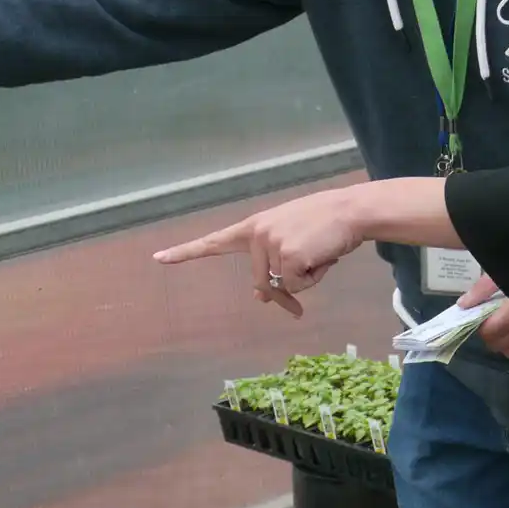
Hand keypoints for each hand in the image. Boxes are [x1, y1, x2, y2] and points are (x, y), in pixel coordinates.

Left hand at [154, 187, 367, 317]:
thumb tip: (260, 296)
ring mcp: (271, 243)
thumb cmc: (324, 227)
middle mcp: (257, 234)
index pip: (214, 242)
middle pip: (262, 283)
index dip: (185, 252)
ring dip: (307, 278)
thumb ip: (272, 264)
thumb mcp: (292, 243)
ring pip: (284, 286)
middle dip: (284, 293)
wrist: (351, 211)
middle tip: (310, 278)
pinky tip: (323, 255)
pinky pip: (298, 286)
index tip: (158, 258)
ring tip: (320, 251)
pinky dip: (315, 278)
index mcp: (254, 227)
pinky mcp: (288, 255)